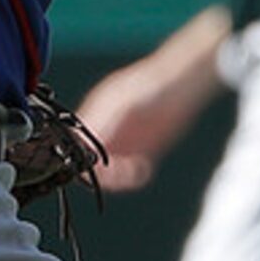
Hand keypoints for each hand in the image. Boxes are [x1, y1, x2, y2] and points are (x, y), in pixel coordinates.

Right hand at [75, 47, 221, 192]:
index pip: (75, 144)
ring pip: (111, 173)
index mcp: (94, 118)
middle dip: (99, 172)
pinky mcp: (144, 151)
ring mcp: (125, 143)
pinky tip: (143, 168)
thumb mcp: (120, 102)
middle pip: (90, 163)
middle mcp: (107, 132)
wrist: (184, 83)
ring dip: (118, 177)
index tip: (90, 165)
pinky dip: (135, 177)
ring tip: (132, 168)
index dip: (78, 157)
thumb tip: (81, 144)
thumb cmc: (150, 83)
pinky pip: (133, 174)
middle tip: (115, 170)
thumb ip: (101, 124)